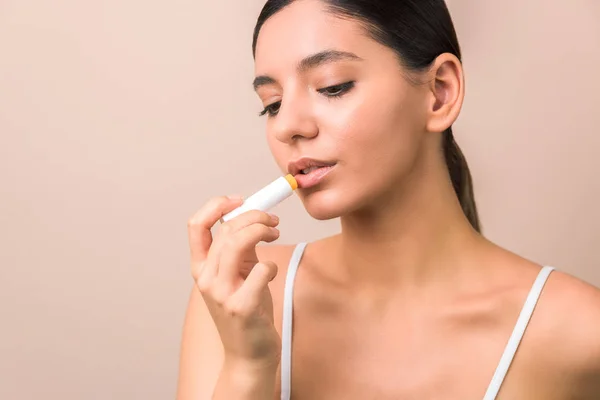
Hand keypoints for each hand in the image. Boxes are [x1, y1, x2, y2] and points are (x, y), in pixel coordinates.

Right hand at [187, 197, 281, 370]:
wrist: (249, 356)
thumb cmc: (248, 312)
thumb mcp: (237, 276)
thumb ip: (240, 250)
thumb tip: (253, 219)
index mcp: (201, 268)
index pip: (195, 225)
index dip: (215, 205)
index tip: (238, 200)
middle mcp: (205, 279)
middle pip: (225, 230)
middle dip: (254, 216)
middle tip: (272, 221)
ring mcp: (221, 294)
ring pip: (236, 244)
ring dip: (261, 231)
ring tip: (274, 233)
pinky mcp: (241, 307)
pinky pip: (260, 270)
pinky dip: (270, 265)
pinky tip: (271, 272)